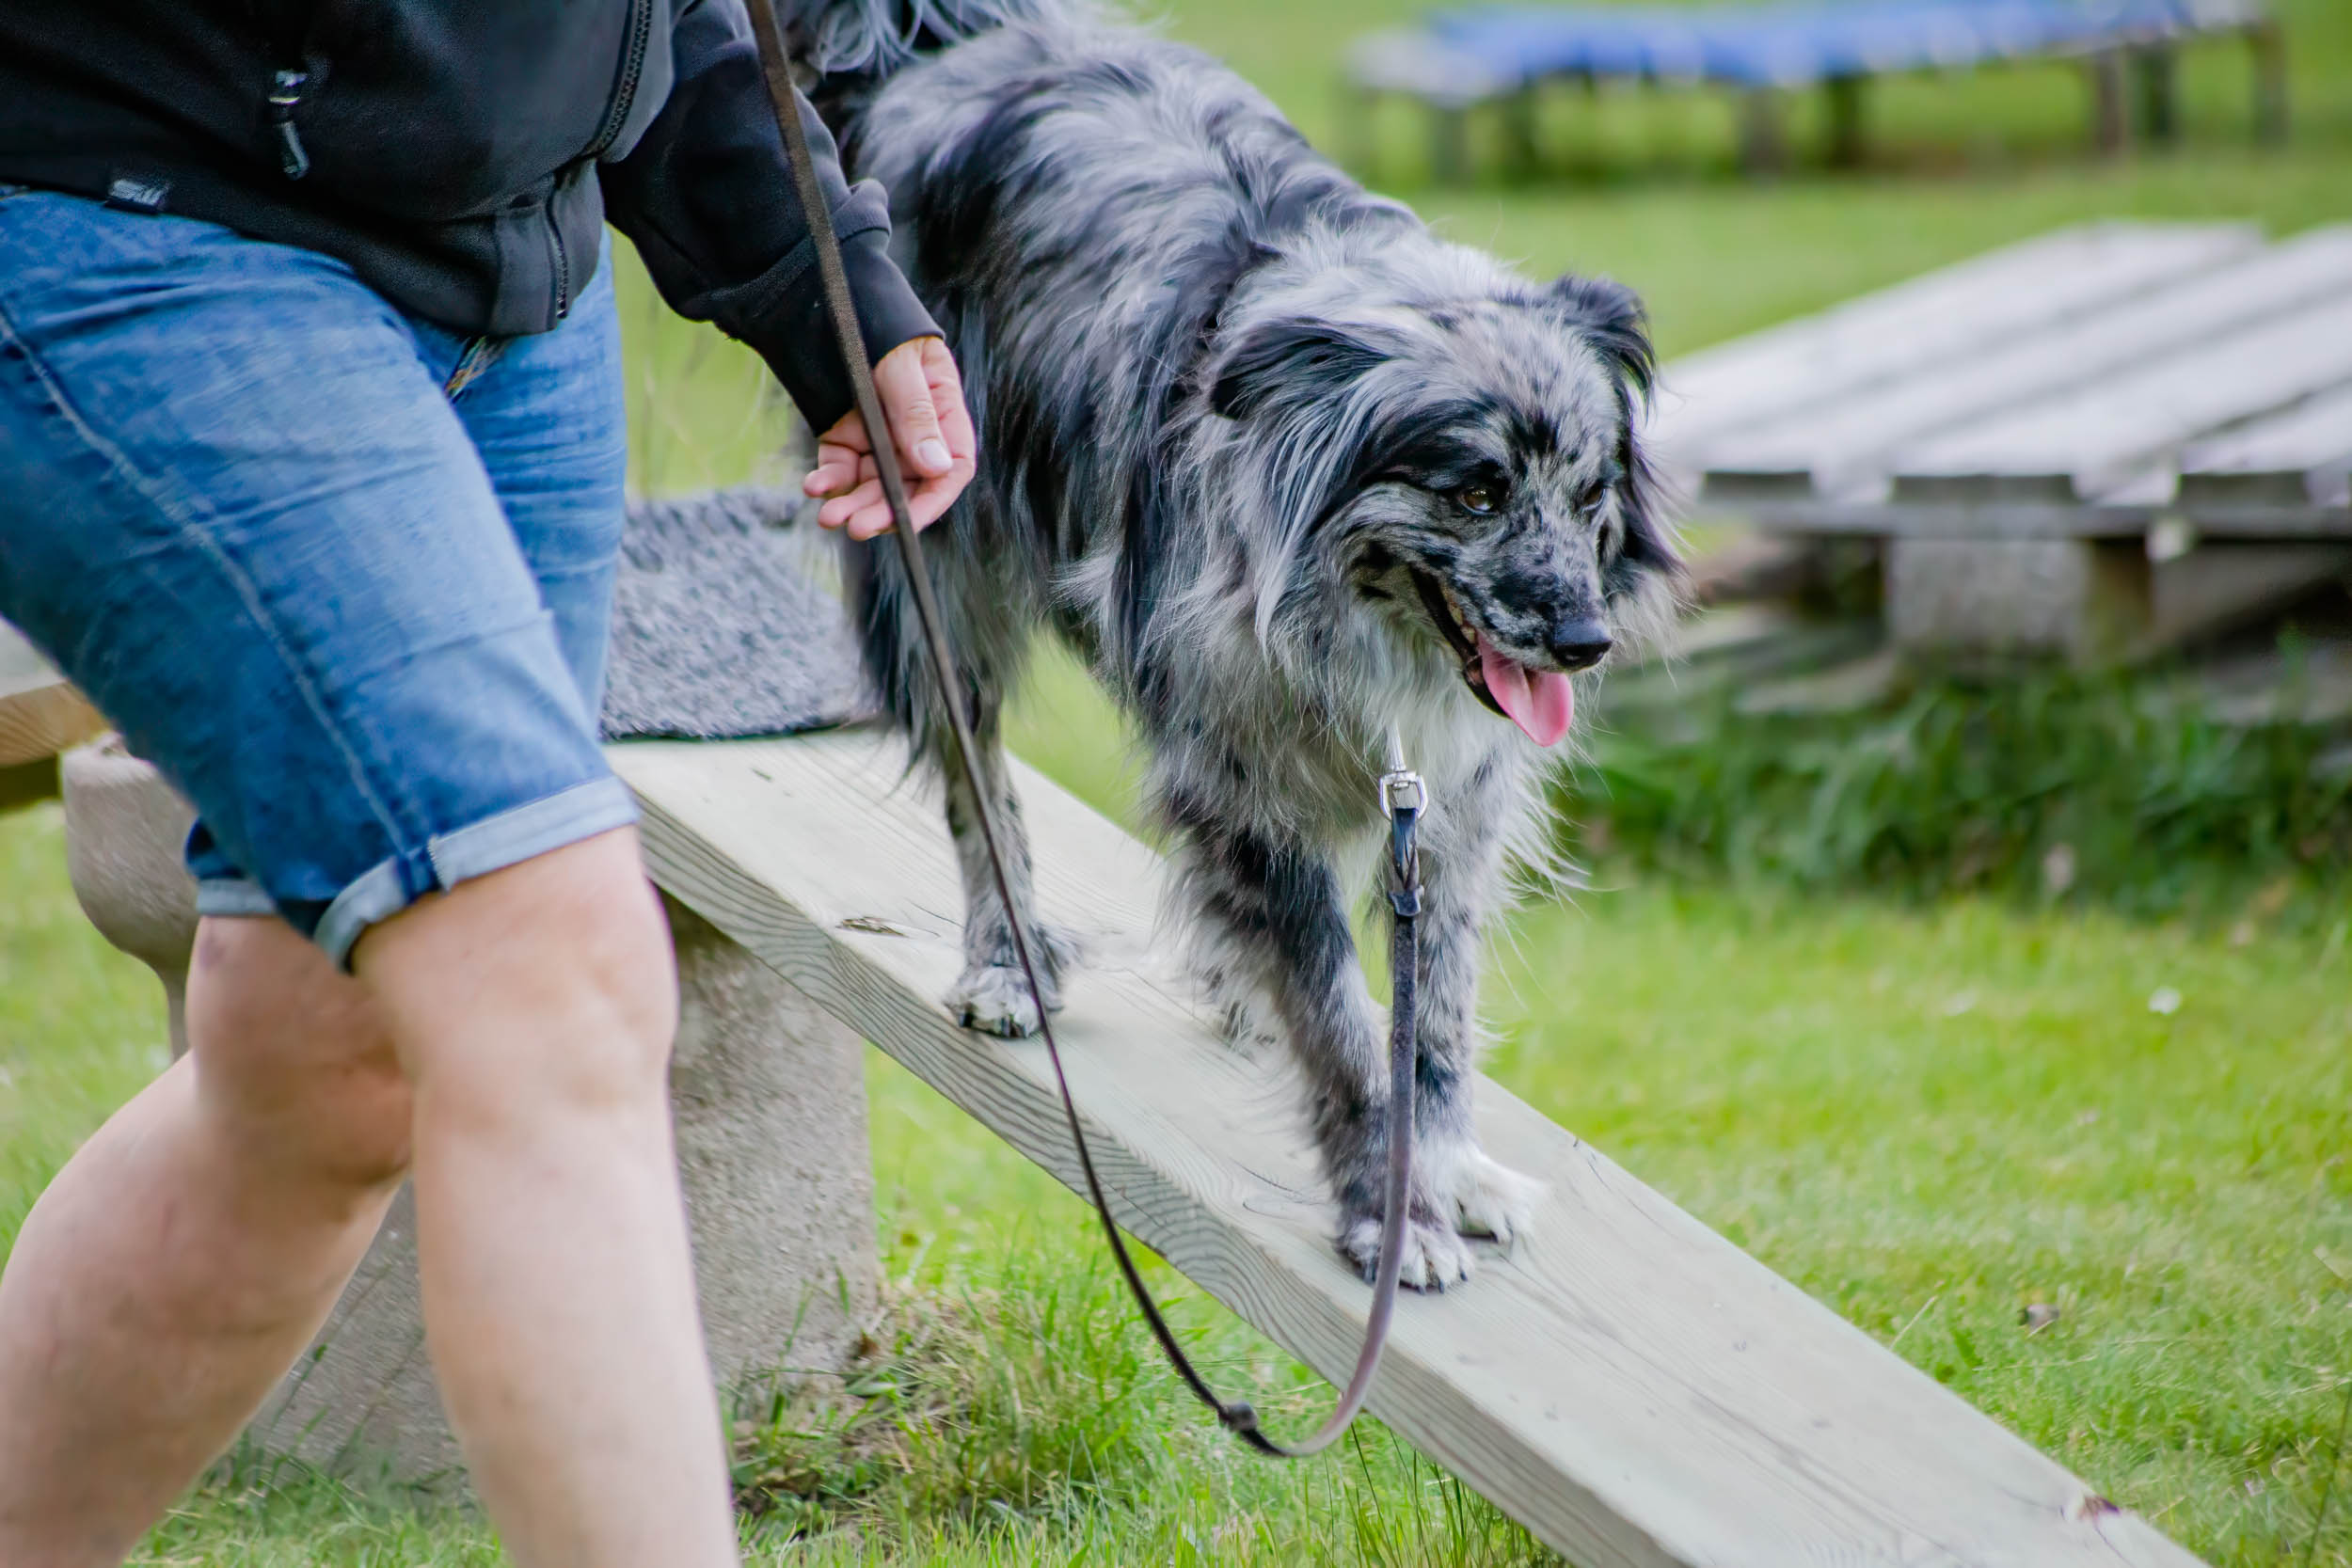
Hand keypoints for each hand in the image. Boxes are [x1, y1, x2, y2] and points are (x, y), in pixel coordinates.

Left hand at [803, 335, 975, 539]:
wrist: (828, 300)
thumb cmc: (878, 323)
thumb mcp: (901, 364)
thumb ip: (917, 414)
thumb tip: (938, 467)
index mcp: (942, 413)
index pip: (951, 469)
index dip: (932, 501)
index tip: (907, 521)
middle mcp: (914, 433)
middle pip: (908, 486)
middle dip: (884, 511)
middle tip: (857, 527)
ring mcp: (879, 437)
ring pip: (872, 485)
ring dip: (853, 505)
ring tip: (830, 517)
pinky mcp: (845, 435)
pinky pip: (840, 468)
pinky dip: (828, 481)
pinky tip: (814, 487)